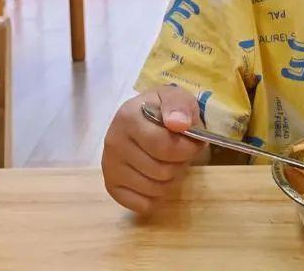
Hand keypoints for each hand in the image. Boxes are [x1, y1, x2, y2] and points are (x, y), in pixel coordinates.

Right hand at [102, 85, 205, 214]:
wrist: (143, 117)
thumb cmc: (163, 110)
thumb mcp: (176, 97)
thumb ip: (180, 106)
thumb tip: (178, 124)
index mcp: (128, 117)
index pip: (166, 147)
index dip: (188, 149)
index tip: (194, 142)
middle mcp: (113, 142)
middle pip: (161, 171)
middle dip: (179, 164)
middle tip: (179, 153)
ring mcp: (109, 166)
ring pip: (154, 190)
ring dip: (170, 180)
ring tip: (168, 162)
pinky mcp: (111, 185)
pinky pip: (142, 205)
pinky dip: (155, 198)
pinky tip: (155, 178)